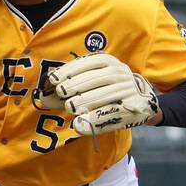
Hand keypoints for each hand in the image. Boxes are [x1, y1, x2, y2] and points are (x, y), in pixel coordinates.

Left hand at [36, 52, 159, 136]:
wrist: (142, 99)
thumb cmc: (108, 89)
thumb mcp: (92, 81)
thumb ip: (69, 88)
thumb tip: (43, 97)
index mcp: (108, 62)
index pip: (88, 62)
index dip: (70, 70)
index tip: (54, 80)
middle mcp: (120, 73)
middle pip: (96, 78)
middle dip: (76, 85)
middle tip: (61, 94)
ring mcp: (127, 90)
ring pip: (105, 94)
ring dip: (86, 100)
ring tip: (71, 107)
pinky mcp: (132, 108)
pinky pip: (112, 113)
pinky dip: (95, 119)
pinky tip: (80, 123)